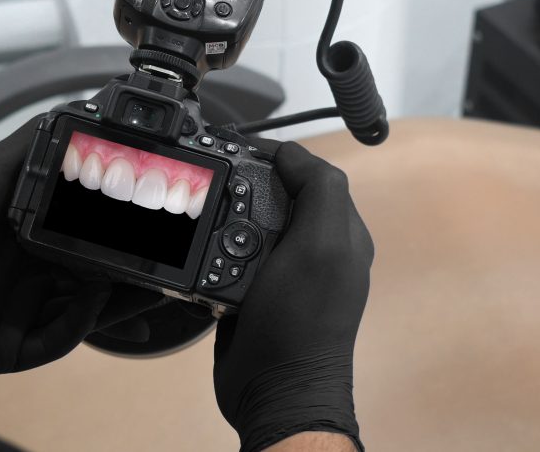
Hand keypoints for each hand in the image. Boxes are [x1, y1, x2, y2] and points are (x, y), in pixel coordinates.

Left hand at [0, 118, 160, 374]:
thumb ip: (35, 144)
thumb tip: (81, 107)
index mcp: (36, 242)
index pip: (92, 243)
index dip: (125, 237)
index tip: (158, 223)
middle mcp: (34, 279)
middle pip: (98, 282)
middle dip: (134, 274)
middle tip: (170, 261)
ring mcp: (23, 315)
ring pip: (85, 314)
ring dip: (118, 300)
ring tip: (151, 283)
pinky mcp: (10, 346)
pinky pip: (57, 339)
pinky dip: (80, 322)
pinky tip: (94, 299)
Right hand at [213, 141, 372, 451]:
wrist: (274, 390)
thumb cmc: (304, 320)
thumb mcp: (322, 245)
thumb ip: (320, 190)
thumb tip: (291, 154)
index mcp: (341, 233)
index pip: (311, 174)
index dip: (278, 157)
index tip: (238, 149)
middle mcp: (314, 249)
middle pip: (275, 196)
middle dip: (245, 185)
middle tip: (215, 182)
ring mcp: (282, 272)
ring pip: (248, 224)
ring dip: (224, 218)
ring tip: (203, 216)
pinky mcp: (250, 292)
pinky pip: (228, 255)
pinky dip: (211, 248)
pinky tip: (198, 248)